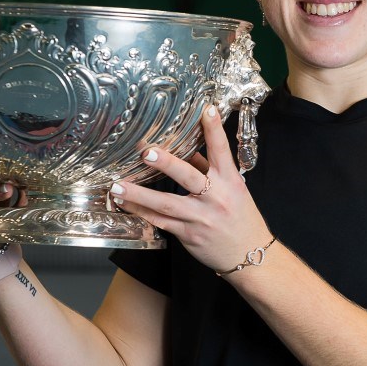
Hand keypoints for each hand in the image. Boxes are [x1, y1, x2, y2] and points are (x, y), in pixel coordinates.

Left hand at [109, 105, 271, 273]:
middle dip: (167, 163)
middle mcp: (215, 198)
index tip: (206, 109)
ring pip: (166, 204)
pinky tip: (124, 203)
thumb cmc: (241, 218)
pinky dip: (141, 211)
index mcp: (230, 182)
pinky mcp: (188, 234)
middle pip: (189, 177)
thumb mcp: (233, 188)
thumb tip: (188, 146)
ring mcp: (200, 218)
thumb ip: (209, 168)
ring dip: (140, 194)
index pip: (222, 151)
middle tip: (146, 151)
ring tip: (118, 184)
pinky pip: (160, 222)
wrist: (249, 256)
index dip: (214, 130)